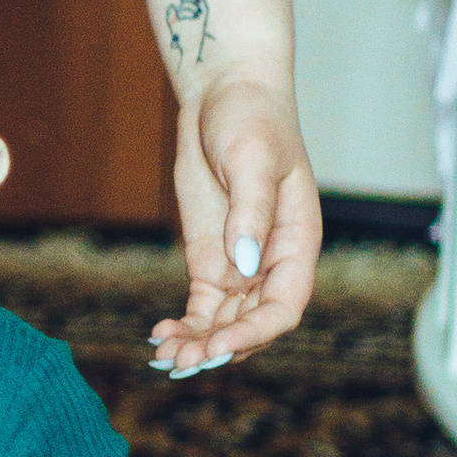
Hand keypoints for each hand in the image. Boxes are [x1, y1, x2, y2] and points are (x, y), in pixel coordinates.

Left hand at [150, 69, 321, 376]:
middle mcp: (271, 263)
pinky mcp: (210, 259)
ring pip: (224, 323)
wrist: (223, 95)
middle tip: (183, 361)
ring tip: (164, 357)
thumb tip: (246, 265)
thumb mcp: (252, 160)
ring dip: (198, 345)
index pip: (284, 306)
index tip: (220, 345)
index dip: (256, 333)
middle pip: (252, 324)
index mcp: (297, 243)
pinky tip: (159, 338)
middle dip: (220, 347)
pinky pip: (201, 307)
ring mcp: (239, 264)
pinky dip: (184, 327)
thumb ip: (251, 213)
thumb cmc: (252, 119)